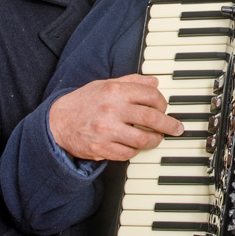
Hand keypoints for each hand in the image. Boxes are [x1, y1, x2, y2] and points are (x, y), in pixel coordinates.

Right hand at [48, 74, 183, 161]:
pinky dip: (136, 151)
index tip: (164, 108)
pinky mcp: (102, 149)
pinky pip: (128, 154)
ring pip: (143, 139)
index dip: (163, 103)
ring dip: (155, 140)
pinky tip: (136, 146)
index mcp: (115, 91)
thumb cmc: (84, 102)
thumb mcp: (105, 84)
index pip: (151, 96)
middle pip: (152, 118)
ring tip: (157, 138)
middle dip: (169, 125)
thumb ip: (131, 82)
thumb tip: (154, 82)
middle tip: (176, 128)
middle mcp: (112, 110)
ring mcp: (107, 131)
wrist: (58, 122)